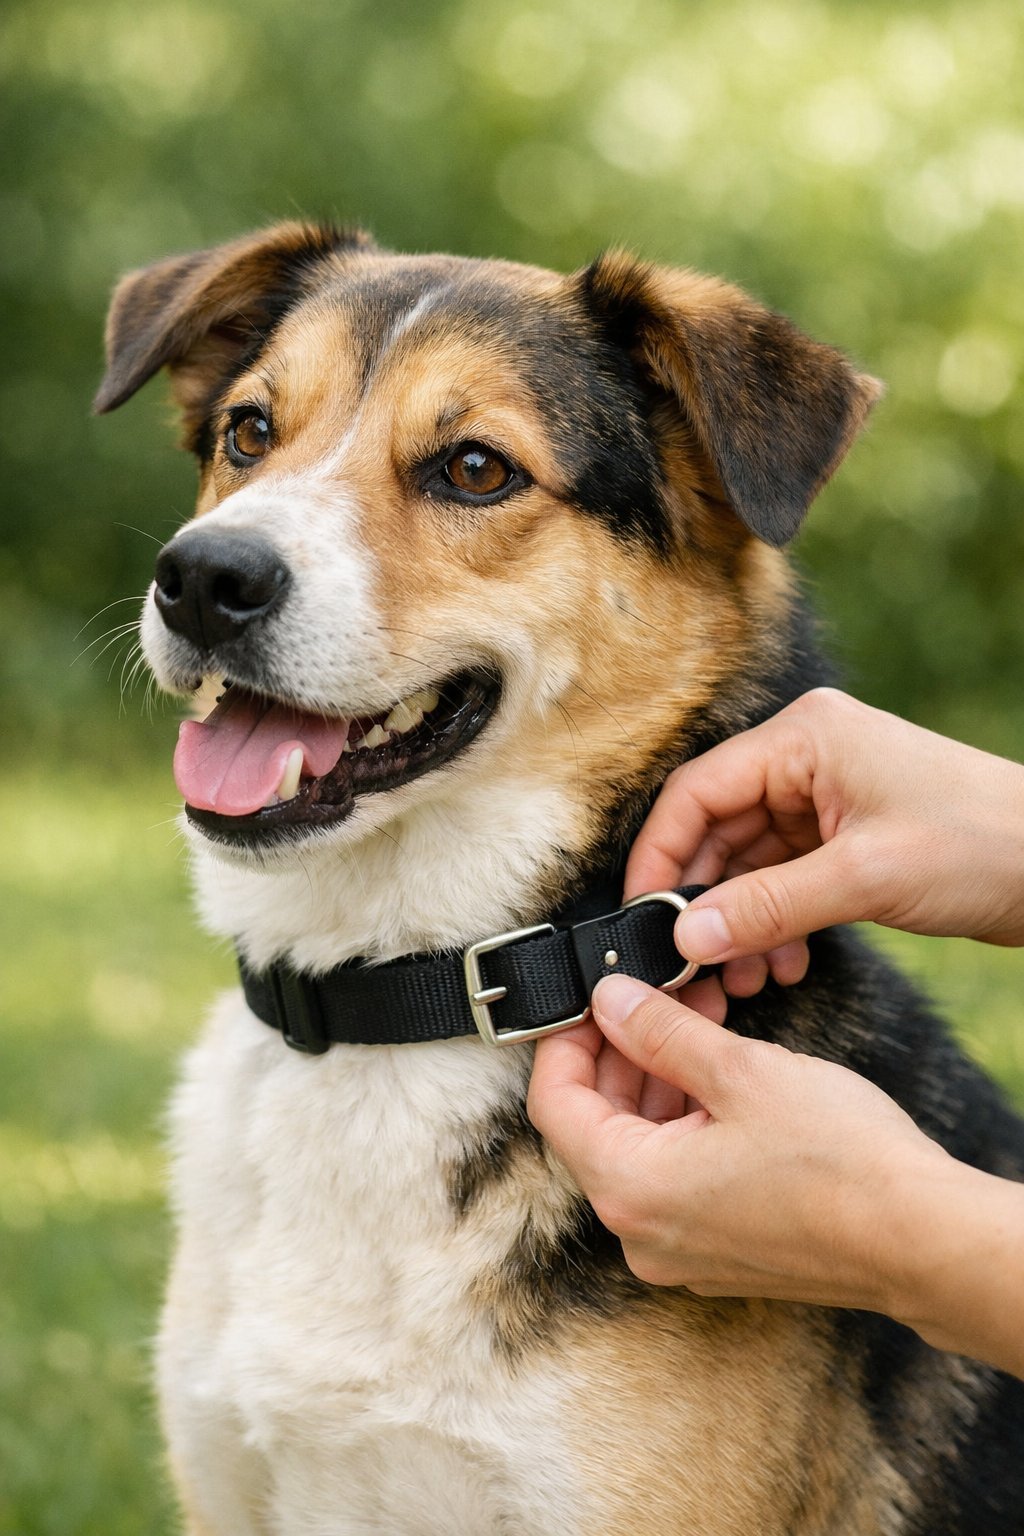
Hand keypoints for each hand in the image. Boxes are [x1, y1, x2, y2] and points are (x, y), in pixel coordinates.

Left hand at [529, 974, 944, 1309]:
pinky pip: (673, 1178)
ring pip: (637, 1149)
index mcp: (629, 1189)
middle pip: (595, 1125)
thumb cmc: (840, 1160)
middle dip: (620, 1052)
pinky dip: (683, 1123)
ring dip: (656, 1082)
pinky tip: (716, 1074)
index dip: (567, 1039)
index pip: (555, 1103)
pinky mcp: (718, 1252)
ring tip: (696, 1019)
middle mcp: (640, 1233)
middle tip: (657, 994)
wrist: (922, 1239)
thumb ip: (660, 1032)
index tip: (593, 996)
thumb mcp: (739, 1071)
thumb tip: (608, 999)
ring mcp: (679, 1250)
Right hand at [625, 688, 1023, 990]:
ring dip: (739, 921)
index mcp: (805, 738)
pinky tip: (782, 964)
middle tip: (690, 963)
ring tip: (740, 980)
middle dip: (704, 901)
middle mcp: (808, 757)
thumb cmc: (981, 845)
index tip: (642, 916)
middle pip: (718, 828)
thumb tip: (687, 937)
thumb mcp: (863, 879)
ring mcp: (828, 796)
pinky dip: (776, 921)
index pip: (698, 791)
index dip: (661, 855)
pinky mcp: (847, 834)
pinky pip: (785, 877)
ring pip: (749, 860)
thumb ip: (766, 908)